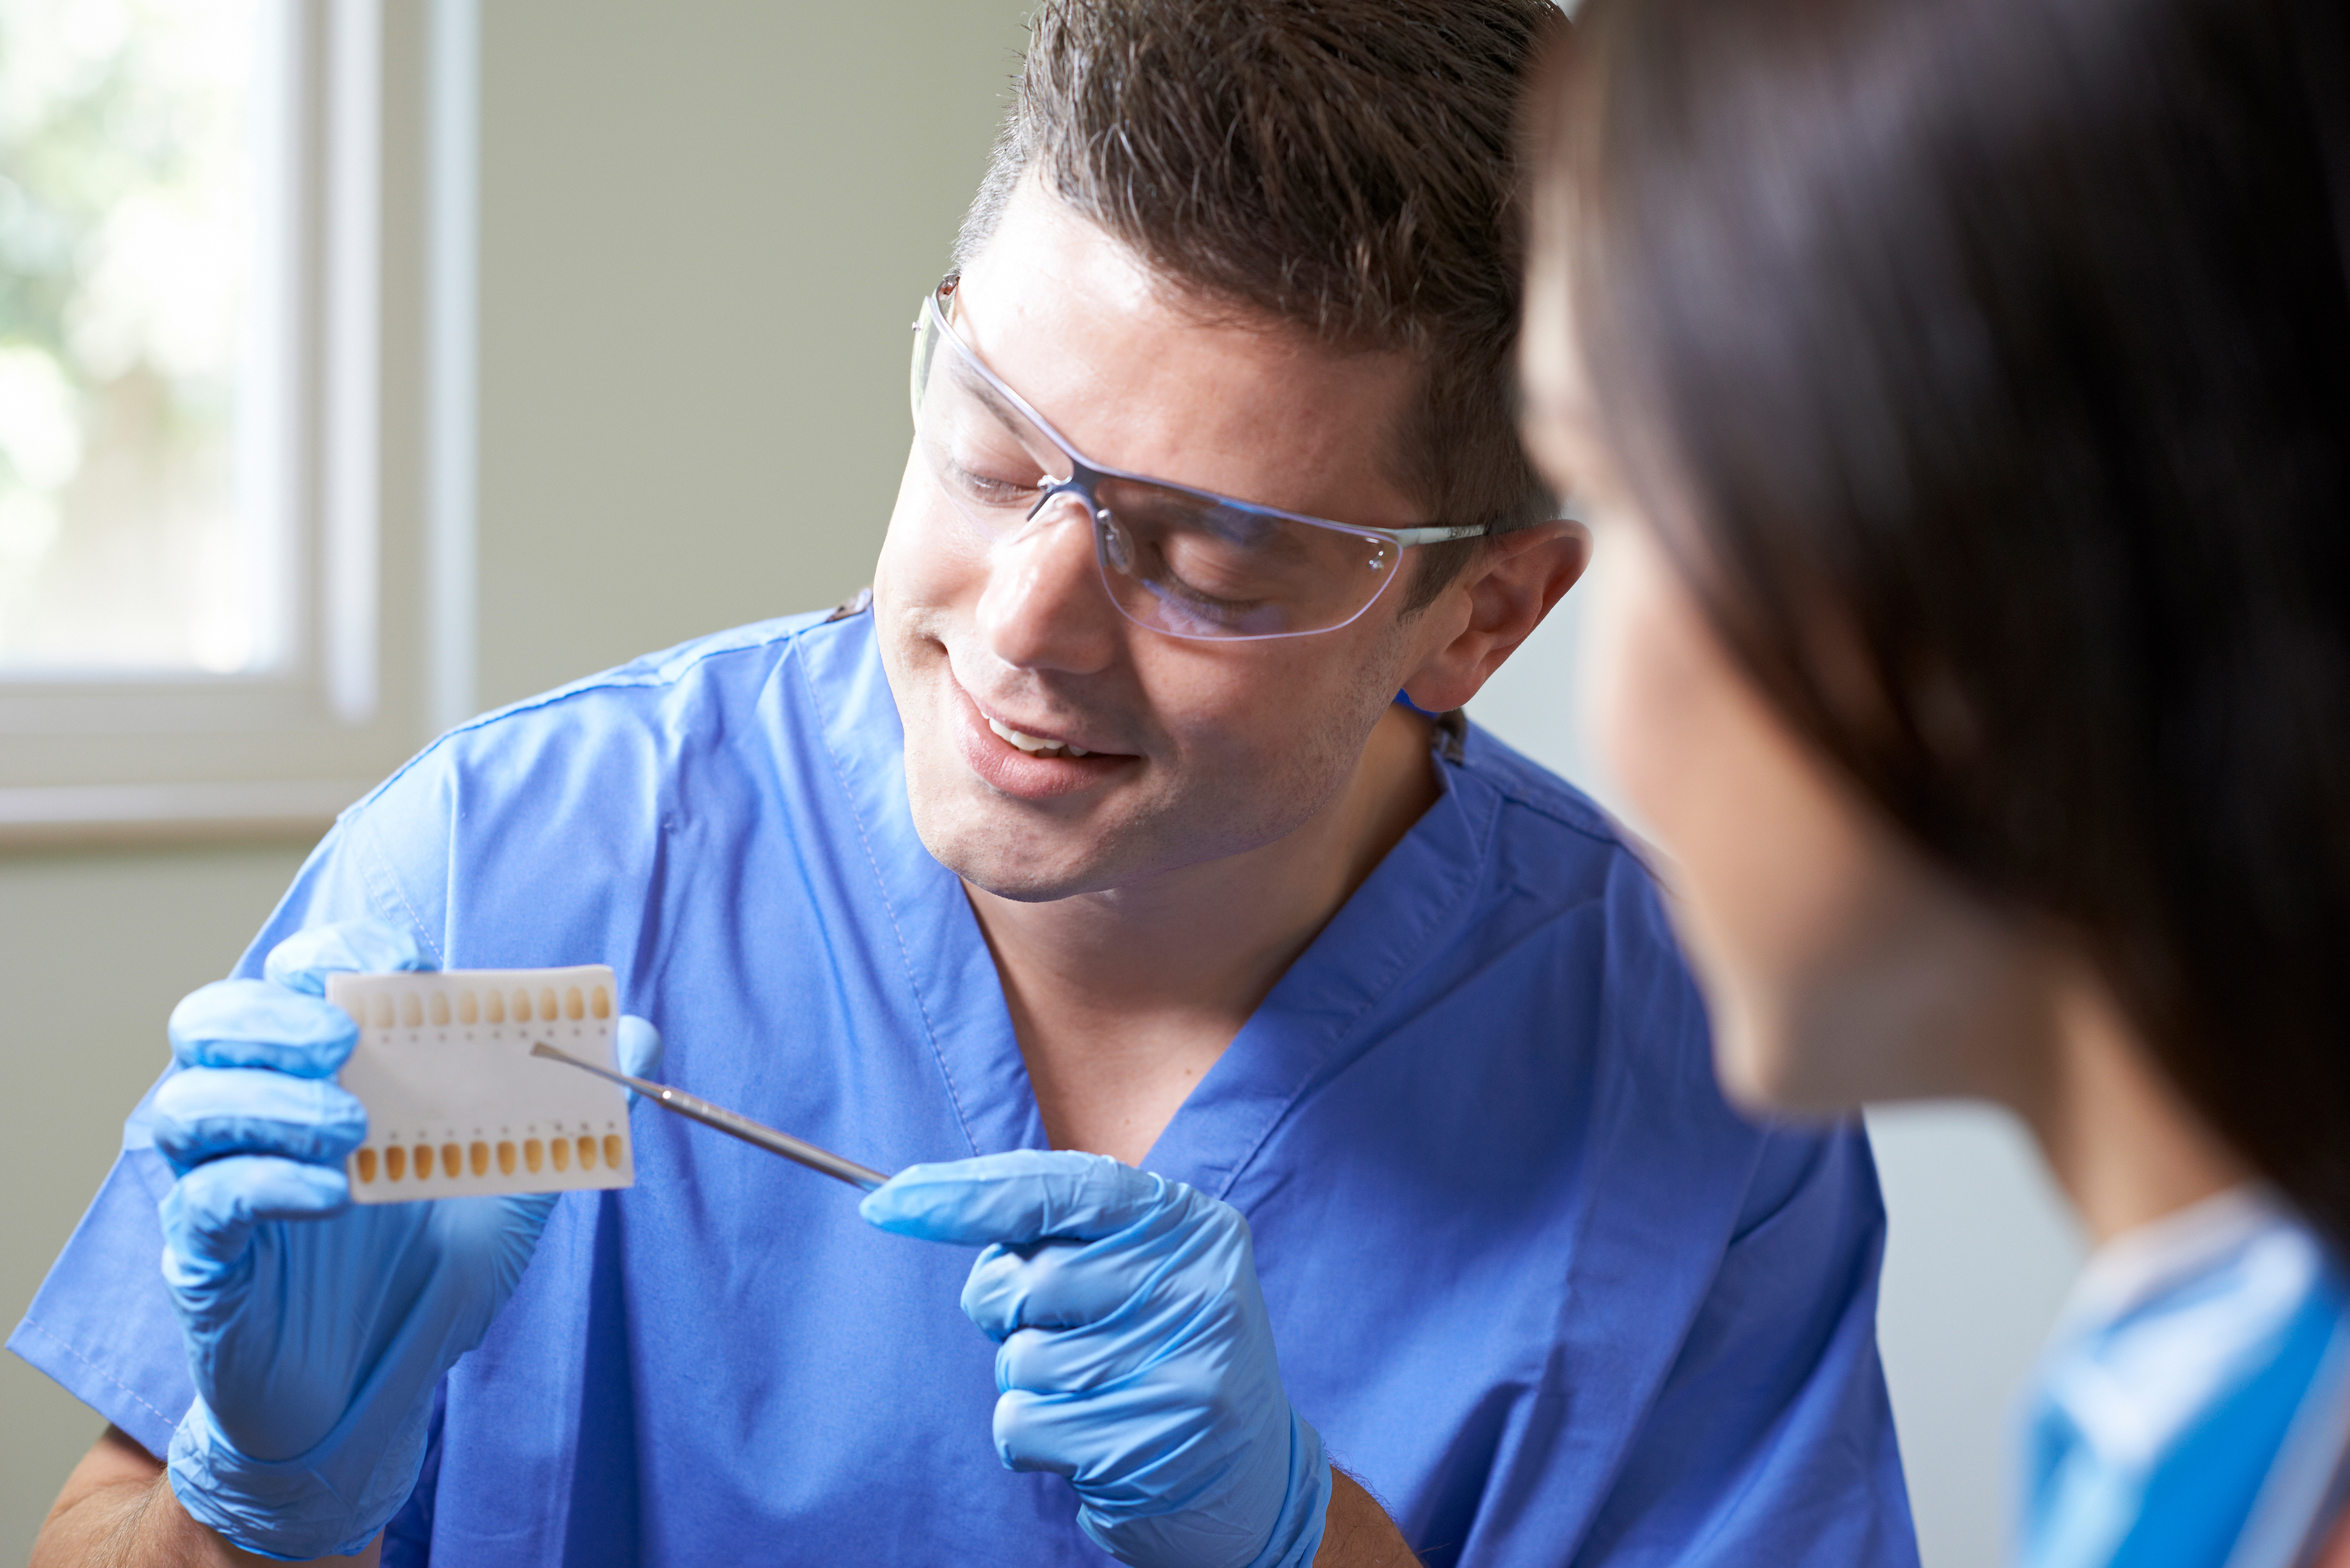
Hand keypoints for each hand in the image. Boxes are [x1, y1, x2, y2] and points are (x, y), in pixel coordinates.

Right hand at [151, 920, 660, 1558]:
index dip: (342, 950)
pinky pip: (203, 1200)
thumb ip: (563, 1107)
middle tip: (346, 1041)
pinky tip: (333, 1198)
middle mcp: (262, 1116)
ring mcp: (222, 1183)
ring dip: (268, 1099)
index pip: (298, 976)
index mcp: (328, 1076)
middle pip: (210, 1019)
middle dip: (273, 1013)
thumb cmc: (429, 1275)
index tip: (407, 962)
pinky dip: (265, 1184)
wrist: (378, 1397)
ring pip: (188, 1103)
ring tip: (353, 1129)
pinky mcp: (204, 1260)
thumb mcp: (513, 1184)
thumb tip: (638, 1033)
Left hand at [861, 1150, 1330, 1567]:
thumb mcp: (1139, 1270)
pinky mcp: (1150, 1443)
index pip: (1062, 1187)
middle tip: (1047, 1329)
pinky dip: (1030, 1435)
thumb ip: (1061, 1235)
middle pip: (1029, 1279)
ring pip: (1020, 1359)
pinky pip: (1022, 1423)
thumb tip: (925, 1201)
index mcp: (1190, 1225)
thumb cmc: (1162, 1356)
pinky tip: (1085, 1437)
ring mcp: (1181, 1367)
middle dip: (1003, 1308)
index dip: (968, 1192)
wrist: (1249, 1480)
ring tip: (1090, 1391)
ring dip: (1026, 1380)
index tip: (888, 1202)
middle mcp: (1196, 1286)